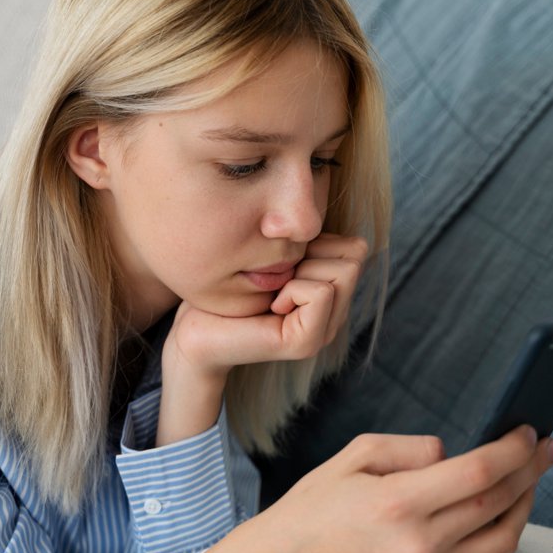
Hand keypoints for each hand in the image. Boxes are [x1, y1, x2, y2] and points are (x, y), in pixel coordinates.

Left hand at [162, 233, 368, 383]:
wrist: (196, 328)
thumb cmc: (226, 284)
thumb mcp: (274, 252)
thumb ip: (305, 240)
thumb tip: (320, 209)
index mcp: (331, 293)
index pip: (356, 246)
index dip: (318, 241)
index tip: (284, 260)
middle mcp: (334, 315)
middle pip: (356, 255)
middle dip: (313, 252)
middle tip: (279, 276)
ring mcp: (324, 331)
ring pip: (344, 271)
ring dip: (302, 269)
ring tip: (275, 291)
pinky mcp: (307, 343)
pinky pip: (321, 292)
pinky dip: (293, 289)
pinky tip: (271, 305)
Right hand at [209, 425, 552, 552]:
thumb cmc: (314, 506)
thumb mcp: (354, 456)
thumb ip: (410, 448)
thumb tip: (451, 453)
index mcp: (398, 503)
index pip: (478, 471)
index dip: (512, 449)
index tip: (529, 430)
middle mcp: (418, 544)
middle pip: (498, 503)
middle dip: (531, 470)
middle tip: (547, 445)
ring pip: (501, 539)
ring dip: (524, 504)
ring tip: (530, 476)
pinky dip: (499, 531)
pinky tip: (501, 508)